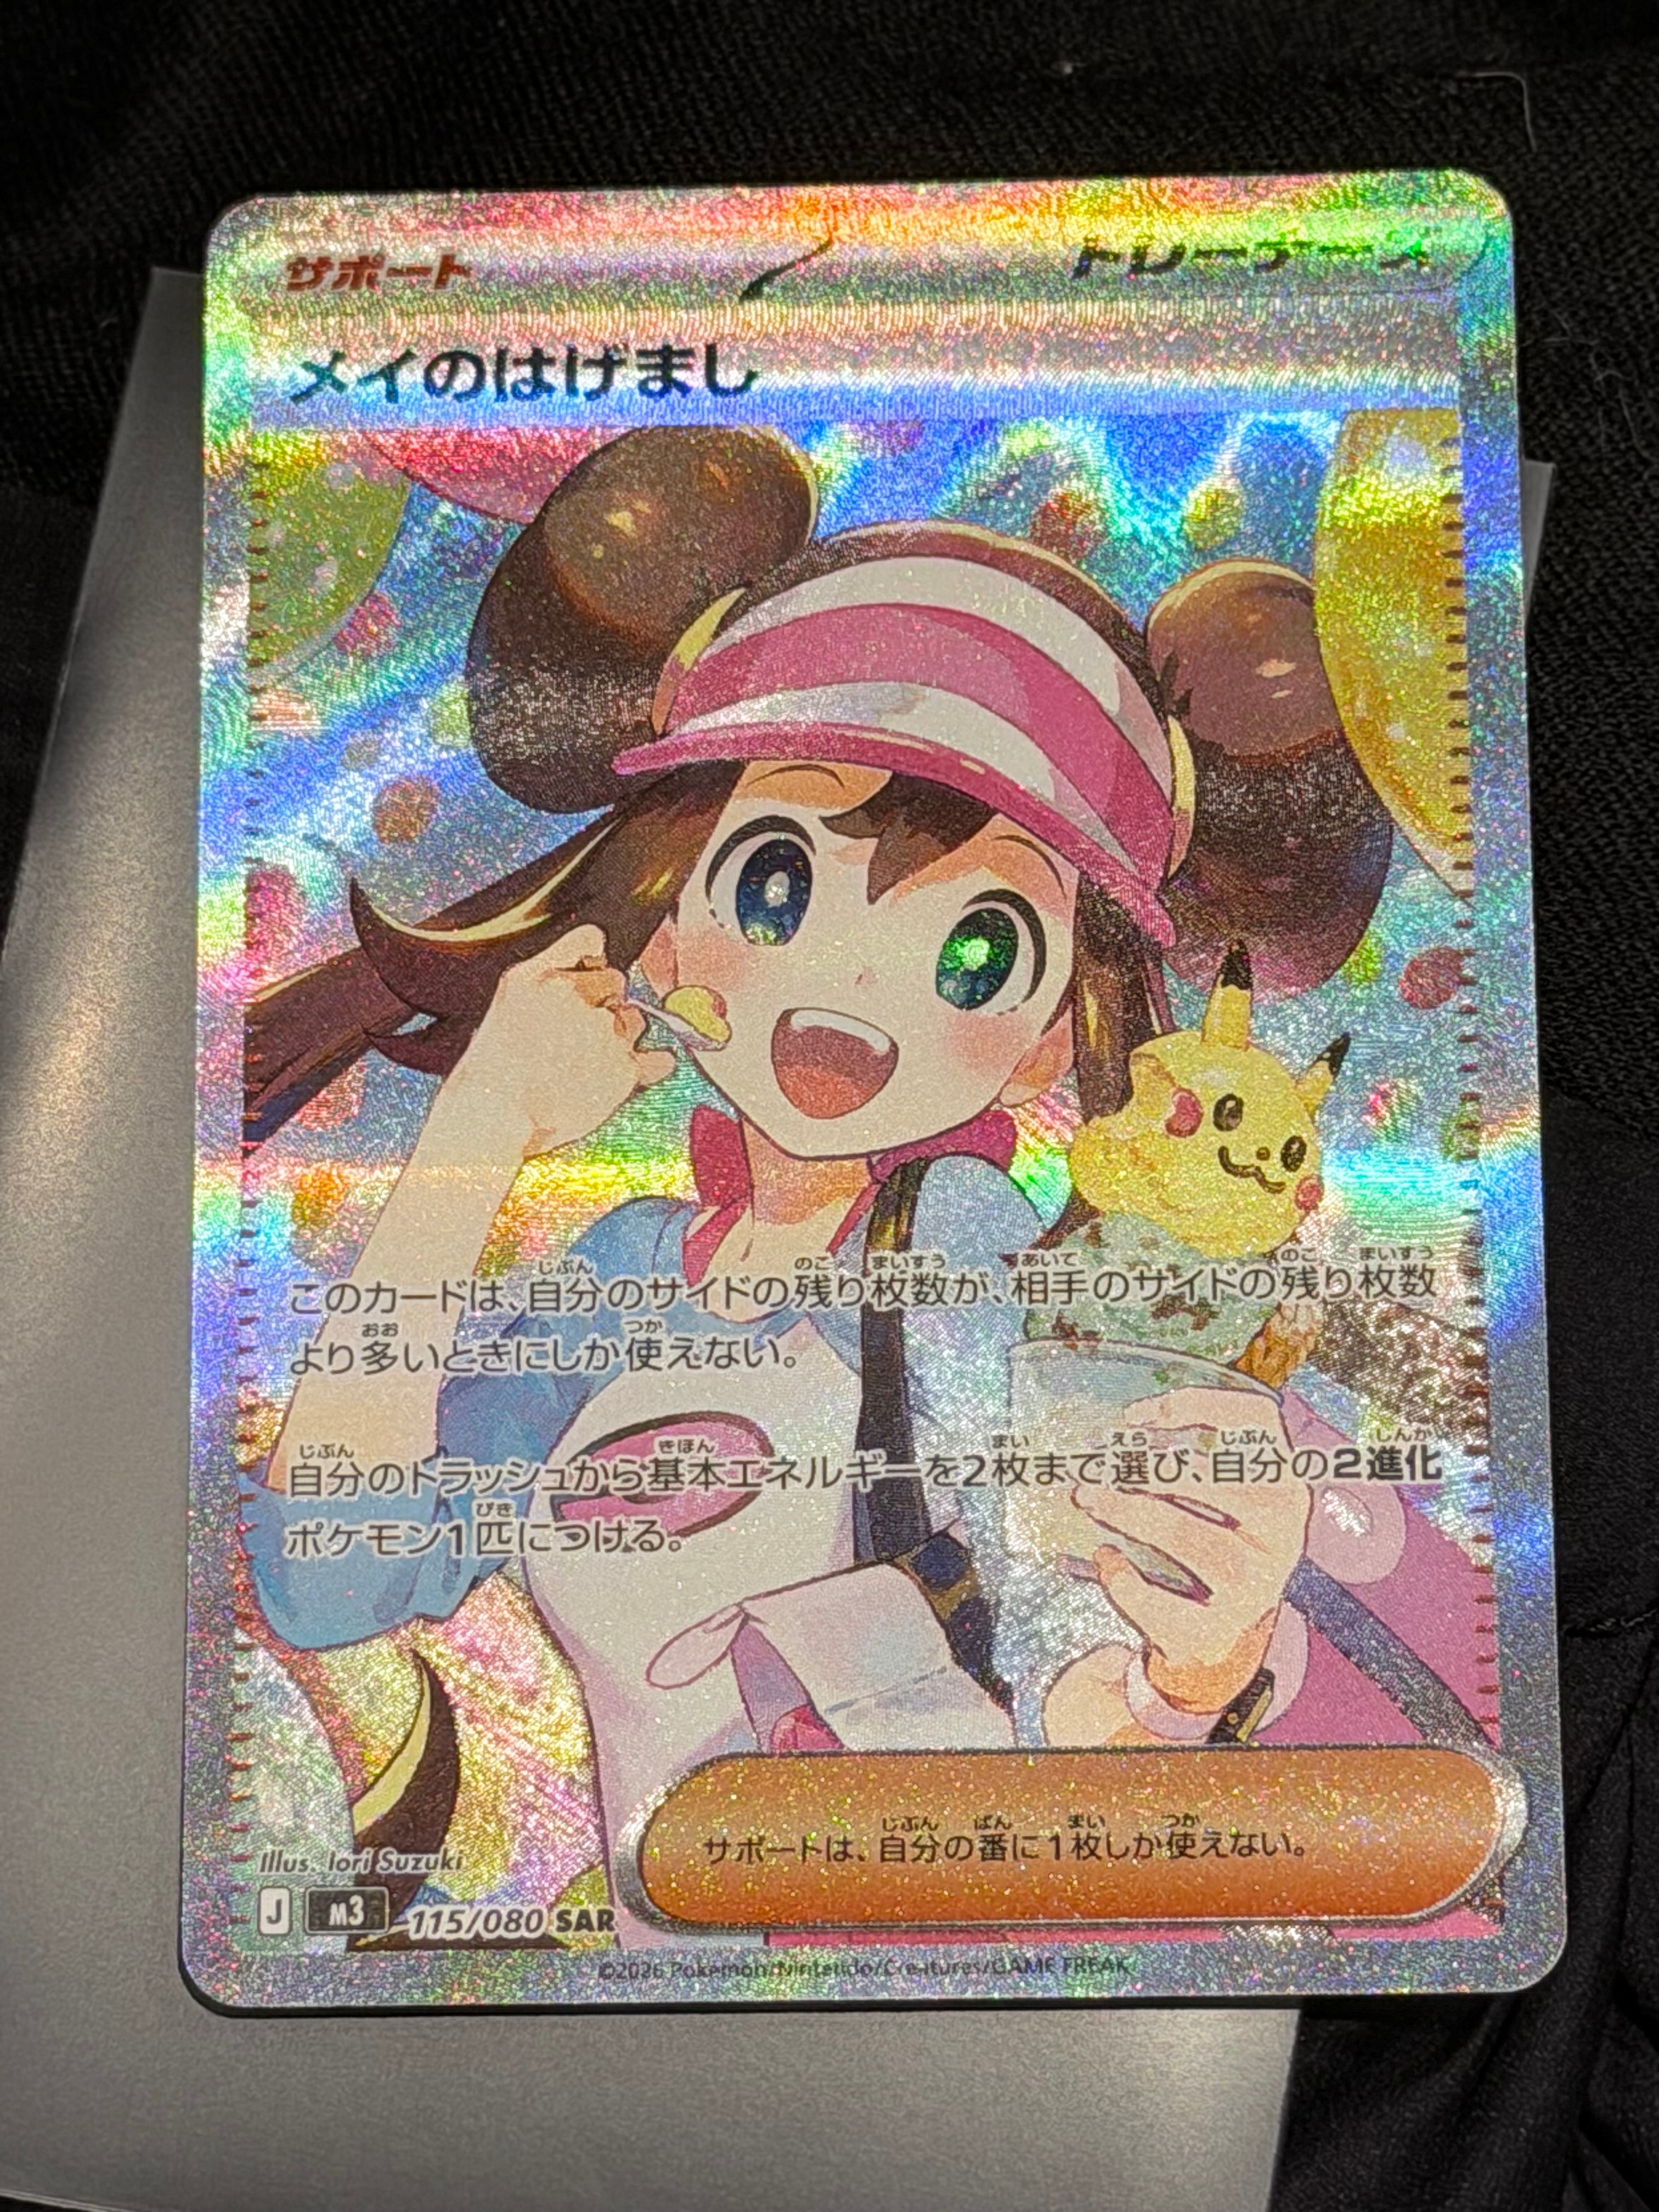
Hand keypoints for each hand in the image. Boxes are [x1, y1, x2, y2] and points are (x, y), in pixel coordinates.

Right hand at [437, 925, 676, 1162]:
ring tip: (584, 1063)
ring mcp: (603, 1031)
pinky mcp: (624, 1068)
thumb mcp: (510, 999)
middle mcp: (575, 996)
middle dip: (604, 1005)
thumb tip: (600, 960)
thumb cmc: (493, 1066)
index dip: (595, 960)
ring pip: (634, 1020)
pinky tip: (620, 1075)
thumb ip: (553, 971)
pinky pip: (658, 1058)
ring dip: (619, 1036)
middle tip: (574, 1038)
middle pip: (617, 982)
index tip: (589, 976)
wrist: (492, 1117)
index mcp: (542, 976)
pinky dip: (649, 1066)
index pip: (591, 939)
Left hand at [1071, 1387, 1309, 1714]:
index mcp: (1282, 1484)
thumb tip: (1118, 1430)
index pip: (1257, 1422)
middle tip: (1100, 1467)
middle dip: (1152, 1469)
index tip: (1137, 1415)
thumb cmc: (1207, 1546)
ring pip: (1194, 1538)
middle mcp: (1282, 1531)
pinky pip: (1169, 1604)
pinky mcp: (1223, 1628)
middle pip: (1221, 1481)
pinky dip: (1127, 1582)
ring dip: (1133, 1513)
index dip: (1200, 1406)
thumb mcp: (1212, 1500)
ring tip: (1091, 1500)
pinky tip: (1107, 1559)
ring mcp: (1258, 1583)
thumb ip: (1181, 1459)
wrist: (1217, 1640)